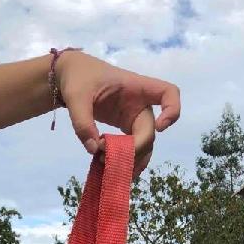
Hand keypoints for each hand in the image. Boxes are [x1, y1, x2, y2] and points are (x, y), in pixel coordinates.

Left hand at [54, 51, 179, 176]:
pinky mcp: (124, 128)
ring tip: (109, 168)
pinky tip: (109, 167)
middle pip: (150, 131)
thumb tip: (94, 150)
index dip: (172, 110)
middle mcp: (139, 104)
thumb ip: (82, 122)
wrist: (70, 76)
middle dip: (134, 149)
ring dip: (131, 160)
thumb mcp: (76, 96)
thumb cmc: (78, 77)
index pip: (168, 92)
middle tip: (108, 158)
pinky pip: (132, 147)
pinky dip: (125, 160)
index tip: (159, 127)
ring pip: (144, 144)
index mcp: (136, 87)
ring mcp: (132, 117)